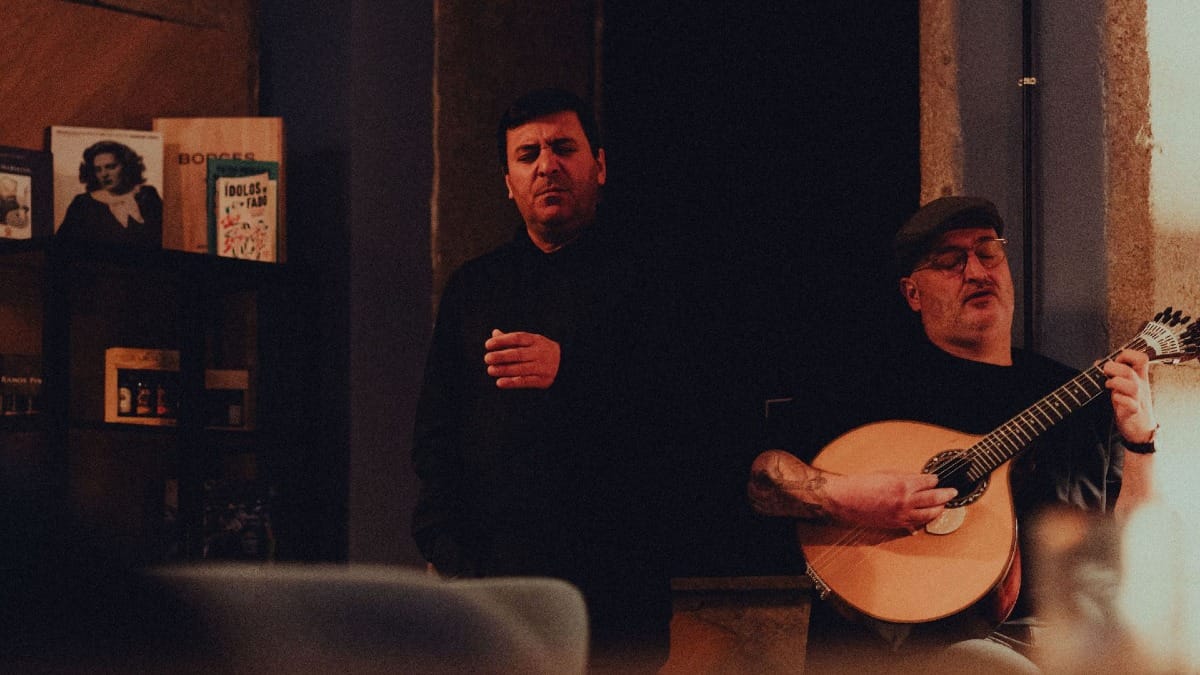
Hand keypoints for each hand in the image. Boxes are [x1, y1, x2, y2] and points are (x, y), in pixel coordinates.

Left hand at [484, 329, 560, 388]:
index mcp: (536, 340)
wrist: (566, 364)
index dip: (502, 341)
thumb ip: (513, 339)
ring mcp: (542, 367)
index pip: (517, 338)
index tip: (488, 344)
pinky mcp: (542, 380)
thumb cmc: (541, 351)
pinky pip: (525, 381)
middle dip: (501, 356)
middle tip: (487, 358)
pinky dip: (512, 383)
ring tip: (490, 370)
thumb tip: (495, 333)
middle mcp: (539, 352)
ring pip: (520, 368)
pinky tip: (500, 382)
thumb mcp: (531, 341)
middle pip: (518, 354)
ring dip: (504, 370)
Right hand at [823, 471, 957, 531]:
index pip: (927, 482)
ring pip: (928, 515)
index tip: (937, 479)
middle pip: (934, 499)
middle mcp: (905, 502)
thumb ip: (904, 477)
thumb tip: (917, 480)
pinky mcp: (896, 524)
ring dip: (939, 509)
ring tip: (943, 506)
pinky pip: (915, 524)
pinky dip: (923, 520)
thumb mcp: (885, 474)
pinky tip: (927, 518)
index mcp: (903, 485)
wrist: (846, 500)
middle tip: (952, 492)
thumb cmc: (861, 485)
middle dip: (946, 495)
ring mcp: (902, 515)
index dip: (934, 480)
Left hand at [1101, 348, 1156, 443]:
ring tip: (1108, 386)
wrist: (1141, 430)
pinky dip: (1120, 400)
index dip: (1128, 355)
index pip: (1141, 358)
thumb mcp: (1126, 387)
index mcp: (1139, 378)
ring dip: (1115, 383)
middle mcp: (1140, 386)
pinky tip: (1114, 399)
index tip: (1116, 361)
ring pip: (1131, 386)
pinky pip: (1130, 404)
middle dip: (1113, 368)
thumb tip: (1098, 362)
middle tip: (1106, 374)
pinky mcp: (1134, 412)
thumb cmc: (1132, 405)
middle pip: (1130, 370)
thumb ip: (1115, 374)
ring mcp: (1138, 399)